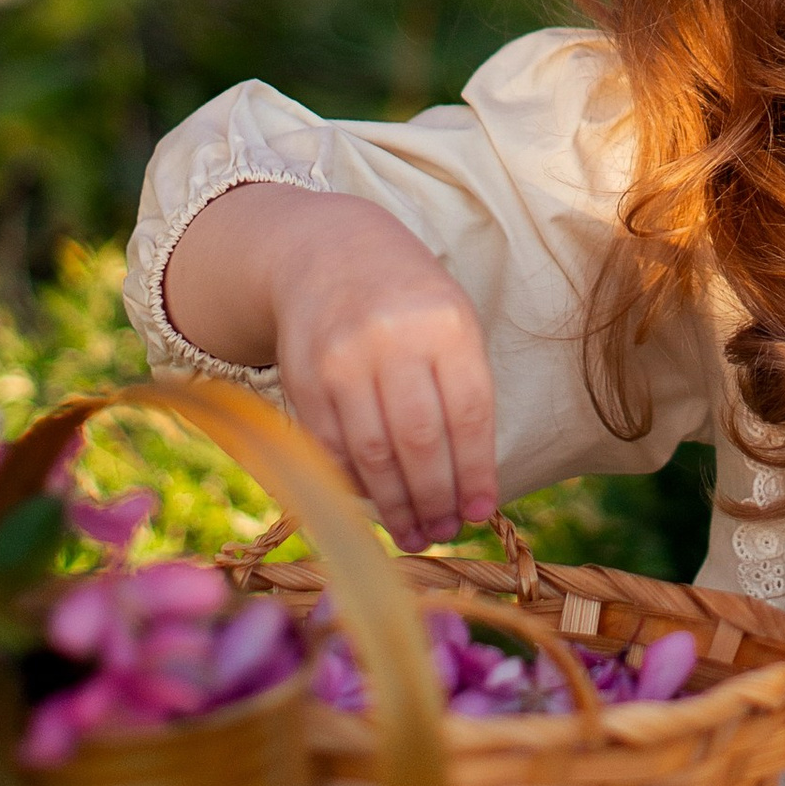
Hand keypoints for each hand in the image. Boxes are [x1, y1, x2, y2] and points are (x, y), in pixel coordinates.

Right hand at [167, 187, 497, 547]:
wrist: (326, 252)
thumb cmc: (407, 298)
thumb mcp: (451, 321)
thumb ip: (464, 389)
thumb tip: (474, 483)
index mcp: (446, 323)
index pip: (470, 414)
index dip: (477, 473)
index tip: (481, 512)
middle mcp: (392, 339)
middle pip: (420, 441)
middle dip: (436, 499)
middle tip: (444, 533)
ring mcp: (342, 359)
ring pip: (373, 454)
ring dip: (396, 506)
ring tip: (414, 533)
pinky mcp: (303, 378)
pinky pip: (331, 449)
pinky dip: (353, 484)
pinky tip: (372, 502)